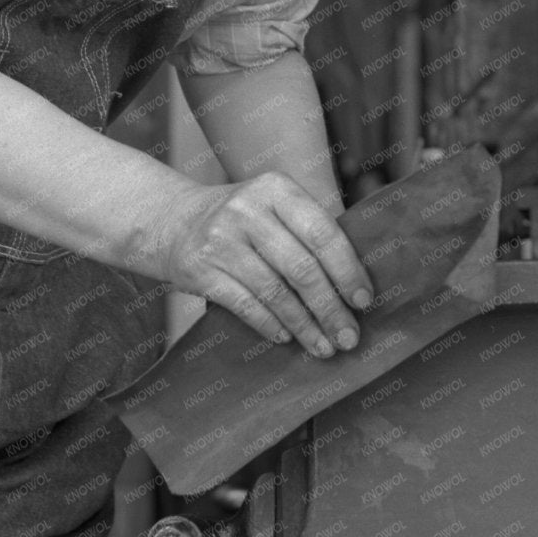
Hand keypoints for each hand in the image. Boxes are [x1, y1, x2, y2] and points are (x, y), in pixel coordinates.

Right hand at [145, 174, 372, 356]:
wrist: (172, 221)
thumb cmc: (242, 219)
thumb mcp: (274, 205)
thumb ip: (309, 232)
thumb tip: (356, 284)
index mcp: (277, 189)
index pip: (322, 233)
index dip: (347, 270)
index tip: (364, 301)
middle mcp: (248, 210)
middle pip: (301, 267)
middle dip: (330, 308)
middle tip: (349, 337)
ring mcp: (221, 240)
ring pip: (275, 292)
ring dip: (305, 325)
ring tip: (324, 347)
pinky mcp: (200, 270)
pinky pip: (246, 305)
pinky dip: (271, 325)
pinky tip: (288, 338)